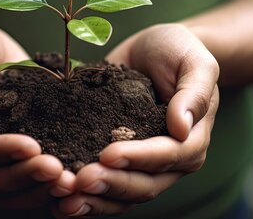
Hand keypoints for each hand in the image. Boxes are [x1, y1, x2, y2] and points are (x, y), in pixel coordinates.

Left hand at [53, 23, 218, 216]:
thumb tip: (182, 127)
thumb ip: (194, 93)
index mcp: (191, 140)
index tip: (108, 154)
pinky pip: (103, 189)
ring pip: (121, 196)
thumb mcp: (194, 61)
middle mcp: (168, 162)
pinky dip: (84, 198)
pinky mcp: (115, 162)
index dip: (139, 158)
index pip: (168, 157)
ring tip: (64, 200)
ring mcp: (140, 166)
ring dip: (94, 201)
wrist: (153, 50)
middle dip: (111, 184)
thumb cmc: (178, 52)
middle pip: (143, 185)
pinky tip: (57, 202)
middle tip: (79, 179)